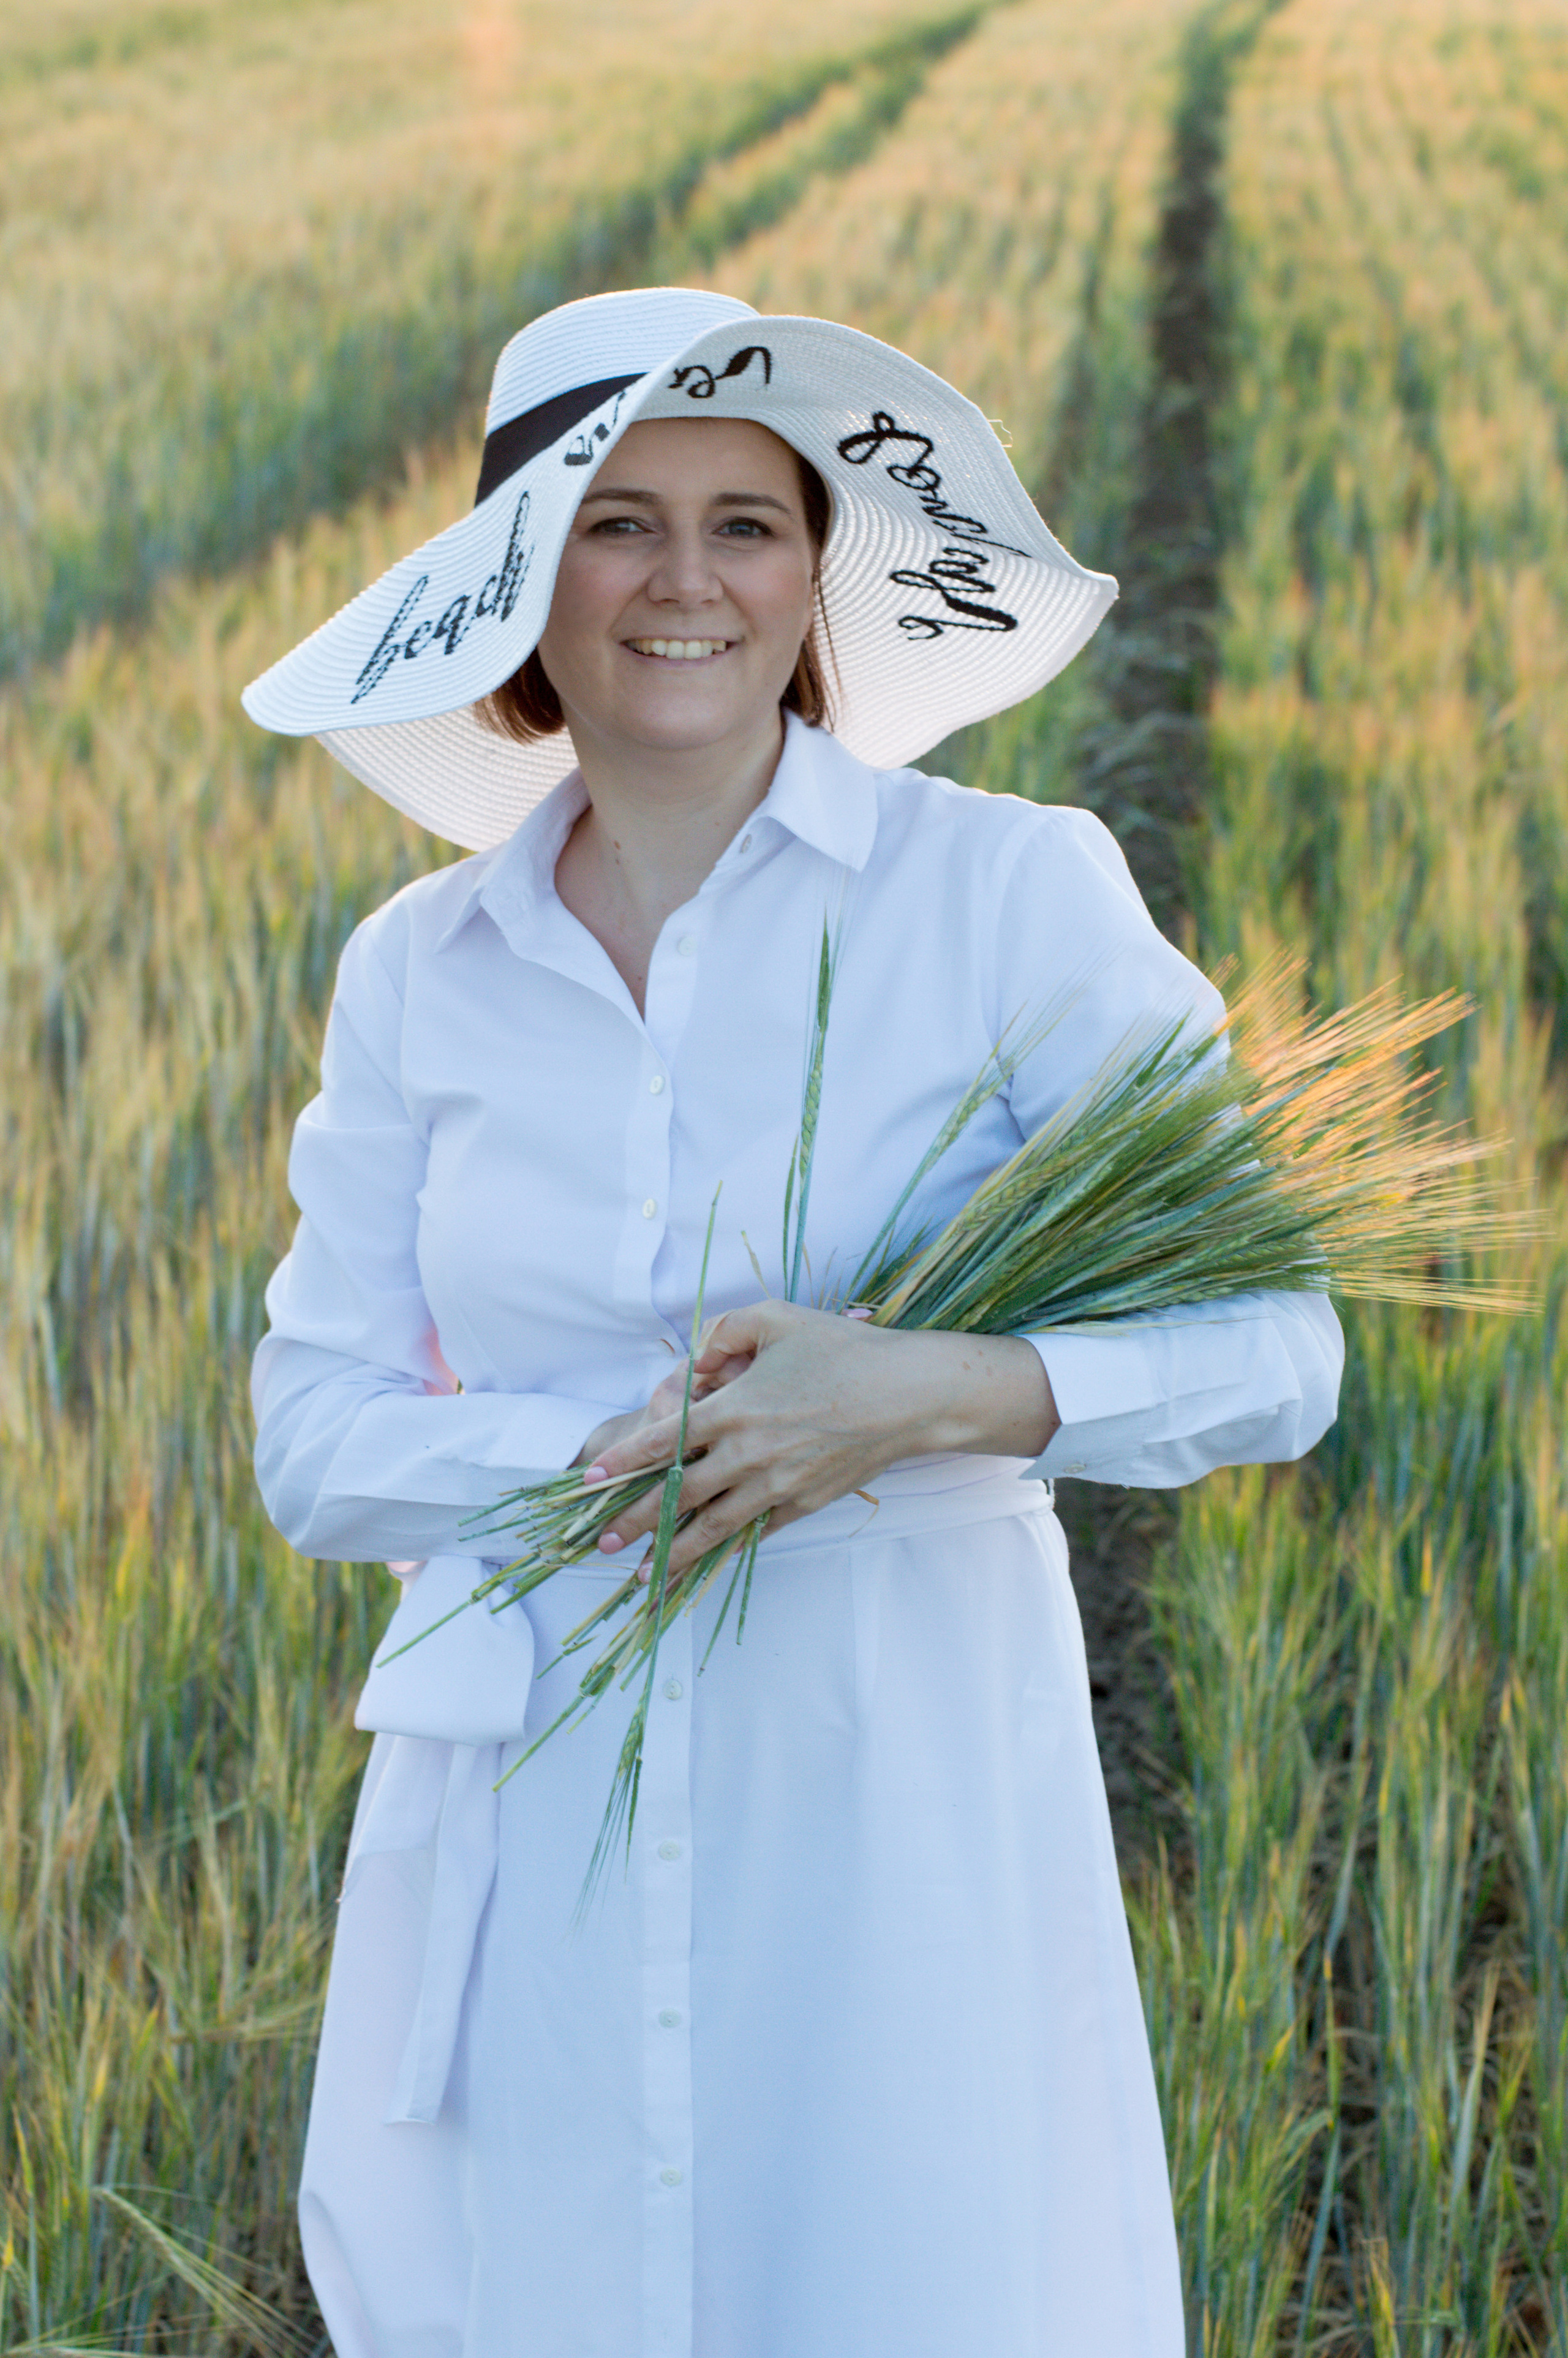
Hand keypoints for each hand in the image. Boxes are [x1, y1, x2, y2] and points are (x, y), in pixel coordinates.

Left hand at [580, 1300, 1056, 1578]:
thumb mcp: (778, 1319)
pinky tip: (703, 1565)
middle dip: (635, 1520)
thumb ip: (725, 1332)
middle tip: (601, 1541)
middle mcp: (748, 1454)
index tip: (591, 1479)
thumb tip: (695, 1361)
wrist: (910, 1397)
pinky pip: (754, 1534)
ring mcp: (776, 1486)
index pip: (665, 1440)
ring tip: (641, 1573)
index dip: (625, 1460)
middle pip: (678, 1495)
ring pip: (712, 1527)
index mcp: (735, 1408)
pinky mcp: (803, 1503)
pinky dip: (725, 1552)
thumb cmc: (845, 1350)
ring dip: (672, 1552)